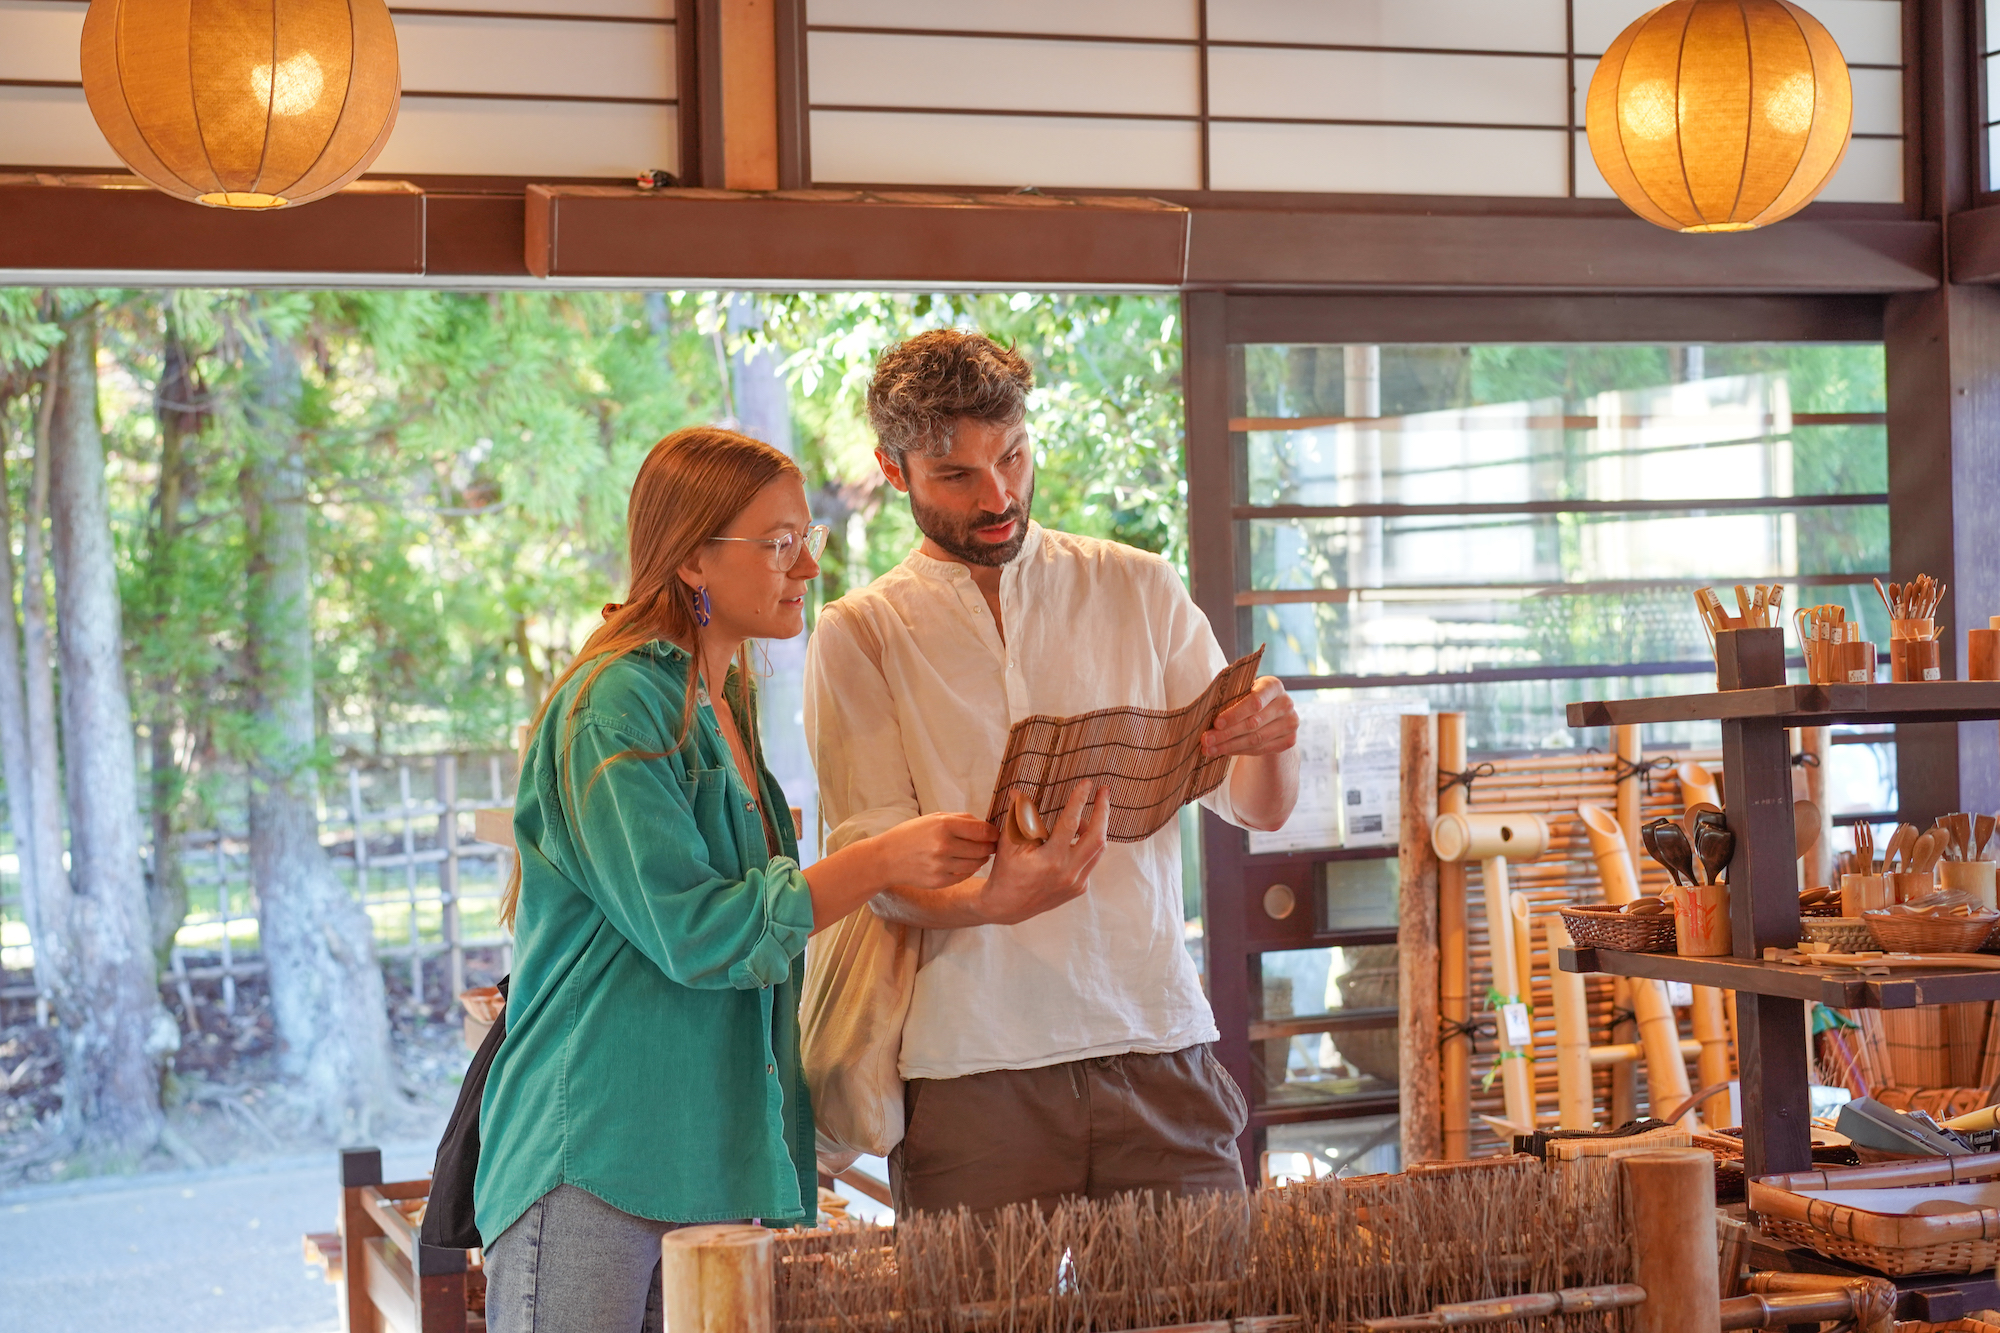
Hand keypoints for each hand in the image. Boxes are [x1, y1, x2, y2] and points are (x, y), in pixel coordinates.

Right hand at [868, 812, 998, 889]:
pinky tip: (964, 862)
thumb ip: (961, 819)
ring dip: (981, 858)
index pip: (983, 831)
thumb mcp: (934, 818)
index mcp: (944, 825)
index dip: (994, 833)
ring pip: (976, 864)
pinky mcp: (939, 881)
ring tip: (979, 853)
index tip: (995, 834)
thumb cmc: (911, 834)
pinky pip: (965, 875)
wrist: (886, 858)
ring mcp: (942, 866)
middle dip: (990, 846)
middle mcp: (944, 846)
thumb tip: (986, 826)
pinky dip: (969, 869)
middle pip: (983, 849)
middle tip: (991, 844)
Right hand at [969, 782, 1111, 925]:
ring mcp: (1076, 883)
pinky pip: (1091, 861)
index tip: (1086, 783)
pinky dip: (1087, 845)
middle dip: (1103, 811)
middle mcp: (1068, 873)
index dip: (1079, 800)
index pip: (1070, 824)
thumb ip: (1018, 816)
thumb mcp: (1009, 842)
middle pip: (1098, 838)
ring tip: (1089, 812)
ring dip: (1097, 827)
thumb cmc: (1006, 871)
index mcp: (1050, 861)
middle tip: (1104, 791)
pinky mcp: (1079, 888)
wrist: (1008, 906)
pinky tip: (1077, 836)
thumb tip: (1019, 792)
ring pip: (1098, 850)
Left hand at [1202, 676, 1298, 757]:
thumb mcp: (1242, 691)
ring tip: (1210, 749)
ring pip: (1256, 739)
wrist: (1271, 713)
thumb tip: (1205, 714)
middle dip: (1226, 734)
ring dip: (1229, 746)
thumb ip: (1230, 698)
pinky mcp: (1289, 740)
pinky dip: (1239, 751)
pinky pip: (1260, 749)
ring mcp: (1291, 723)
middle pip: (1253, 723)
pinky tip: (1224, 751)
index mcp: (1273, 686)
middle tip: (1206, 740)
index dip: (1235, 714)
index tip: (1216, 723)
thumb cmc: (1248, 698)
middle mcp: (1286, 703)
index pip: (1255, 702)